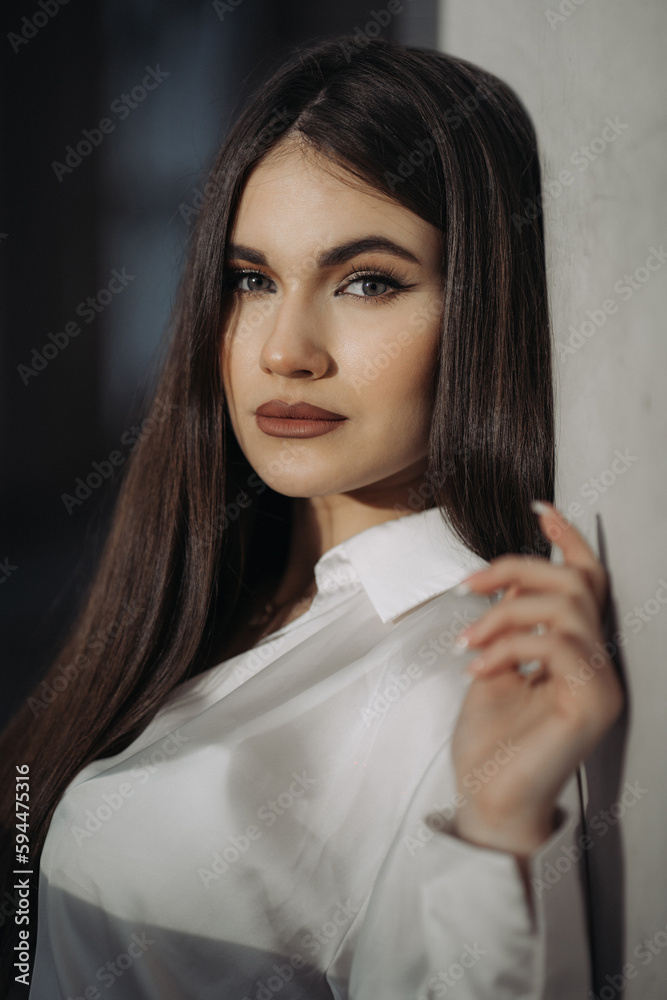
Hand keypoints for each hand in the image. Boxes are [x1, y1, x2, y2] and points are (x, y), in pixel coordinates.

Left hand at [449, 501, 624, 855]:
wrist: (486, 799)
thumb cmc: (488, 740)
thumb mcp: (493, 664)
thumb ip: (510, 621)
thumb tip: (512, 576)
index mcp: (577, 652)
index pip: (587, 583)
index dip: (569, 540)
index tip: (538, 508)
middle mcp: (599, 664)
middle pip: (576, 583)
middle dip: (516, 570)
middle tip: (468, 586)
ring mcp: (602, 684)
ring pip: (565, 607)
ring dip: (504, 614)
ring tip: (467, 641)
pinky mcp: (595, 703)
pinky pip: (556, 645)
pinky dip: (507, 647)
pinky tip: (477, 669)